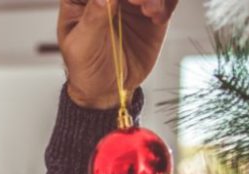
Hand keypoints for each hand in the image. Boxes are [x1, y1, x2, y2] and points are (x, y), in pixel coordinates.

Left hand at [58, 0, 178, 108]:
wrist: (106, 89)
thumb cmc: (85, 67)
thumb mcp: (81, 46)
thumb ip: (93, 19)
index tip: (115, 0)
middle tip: (138, 1)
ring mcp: (132, 1)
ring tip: (150, 11)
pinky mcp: (153, 11)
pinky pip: (167, 0)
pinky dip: (166, 4)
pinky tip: (158, 19)